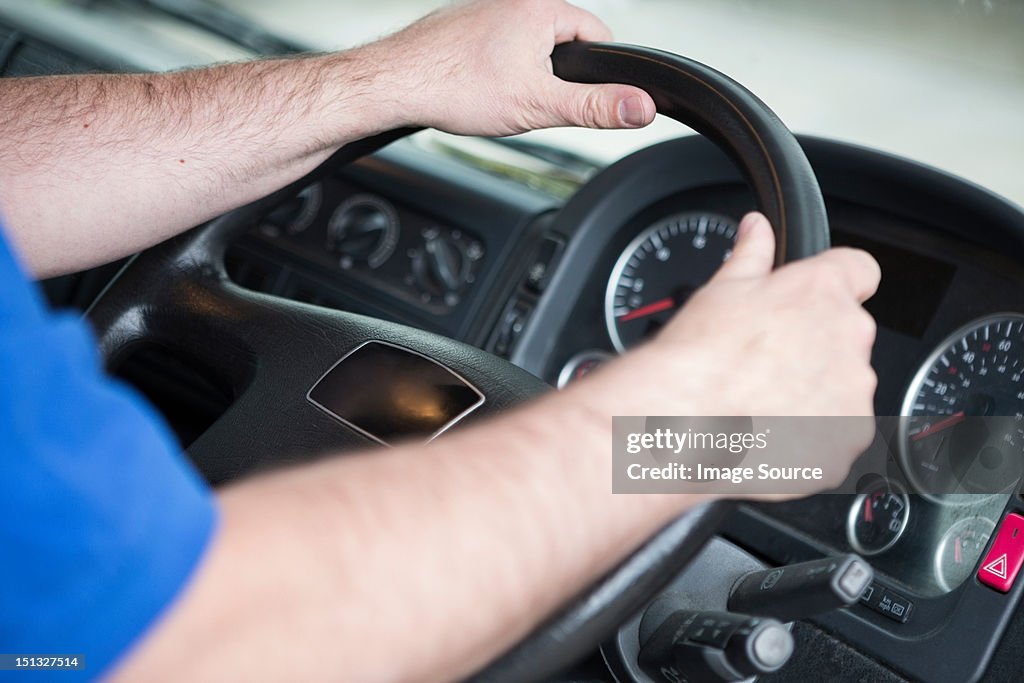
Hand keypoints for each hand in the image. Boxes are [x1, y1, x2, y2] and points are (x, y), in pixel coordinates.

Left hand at [370, 0, 656, 135]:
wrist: (395, 83)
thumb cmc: (454, 87)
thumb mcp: (539, 105)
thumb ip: (595, 107)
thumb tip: (640, 106)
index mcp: (541, 8)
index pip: (598, 34)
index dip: (599, 73)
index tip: (586, 98)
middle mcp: (514, 1)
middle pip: (561, 43)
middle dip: (554, 77)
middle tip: (531, 103)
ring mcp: (486, 10)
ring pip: (526, 48)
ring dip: (522, 75)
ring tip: (497, 98)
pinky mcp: (463, 26)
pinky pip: (496, 50)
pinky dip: (493, 72)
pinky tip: (477, 91)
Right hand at [584, 212, 880, 500]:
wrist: (688, 424)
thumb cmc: (700, 358)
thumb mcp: (721, 290)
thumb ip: (752, 254)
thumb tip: (757, 228)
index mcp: (822, 292)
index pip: (859, 270)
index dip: (837, 282)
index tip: (817, 299)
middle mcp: (850, 338)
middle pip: (846, 335)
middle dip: (815, 346)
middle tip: (768, 361)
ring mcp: (854, 393)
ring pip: (844, 386)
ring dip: (815, 391)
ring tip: (764, 401)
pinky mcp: (849, 438)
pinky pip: (839, 432)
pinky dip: (813, 433)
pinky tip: (772, 430)